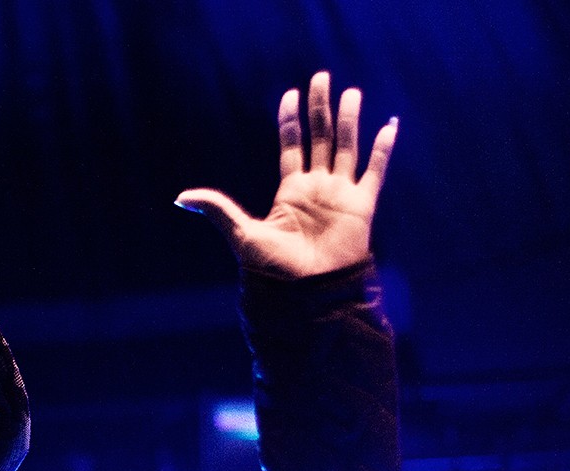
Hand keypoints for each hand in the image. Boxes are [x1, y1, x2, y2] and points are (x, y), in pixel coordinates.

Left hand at [175, 71, 397, 277]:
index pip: (292, 146)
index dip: (290, 121)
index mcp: (290, 192)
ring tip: (351, 92)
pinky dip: (382, 149)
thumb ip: (217, 210)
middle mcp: (317, 188)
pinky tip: (389, 125)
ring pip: (346, 147)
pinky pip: (375, 172)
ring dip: (349, 120)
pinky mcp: (362, 206)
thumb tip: (181, 196)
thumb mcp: (241, 234)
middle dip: (321, 108)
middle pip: (320, 138)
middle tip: (321, 77)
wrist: (306, 294)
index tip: (289, 94)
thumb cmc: (273, 271)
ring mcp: (341, 195)